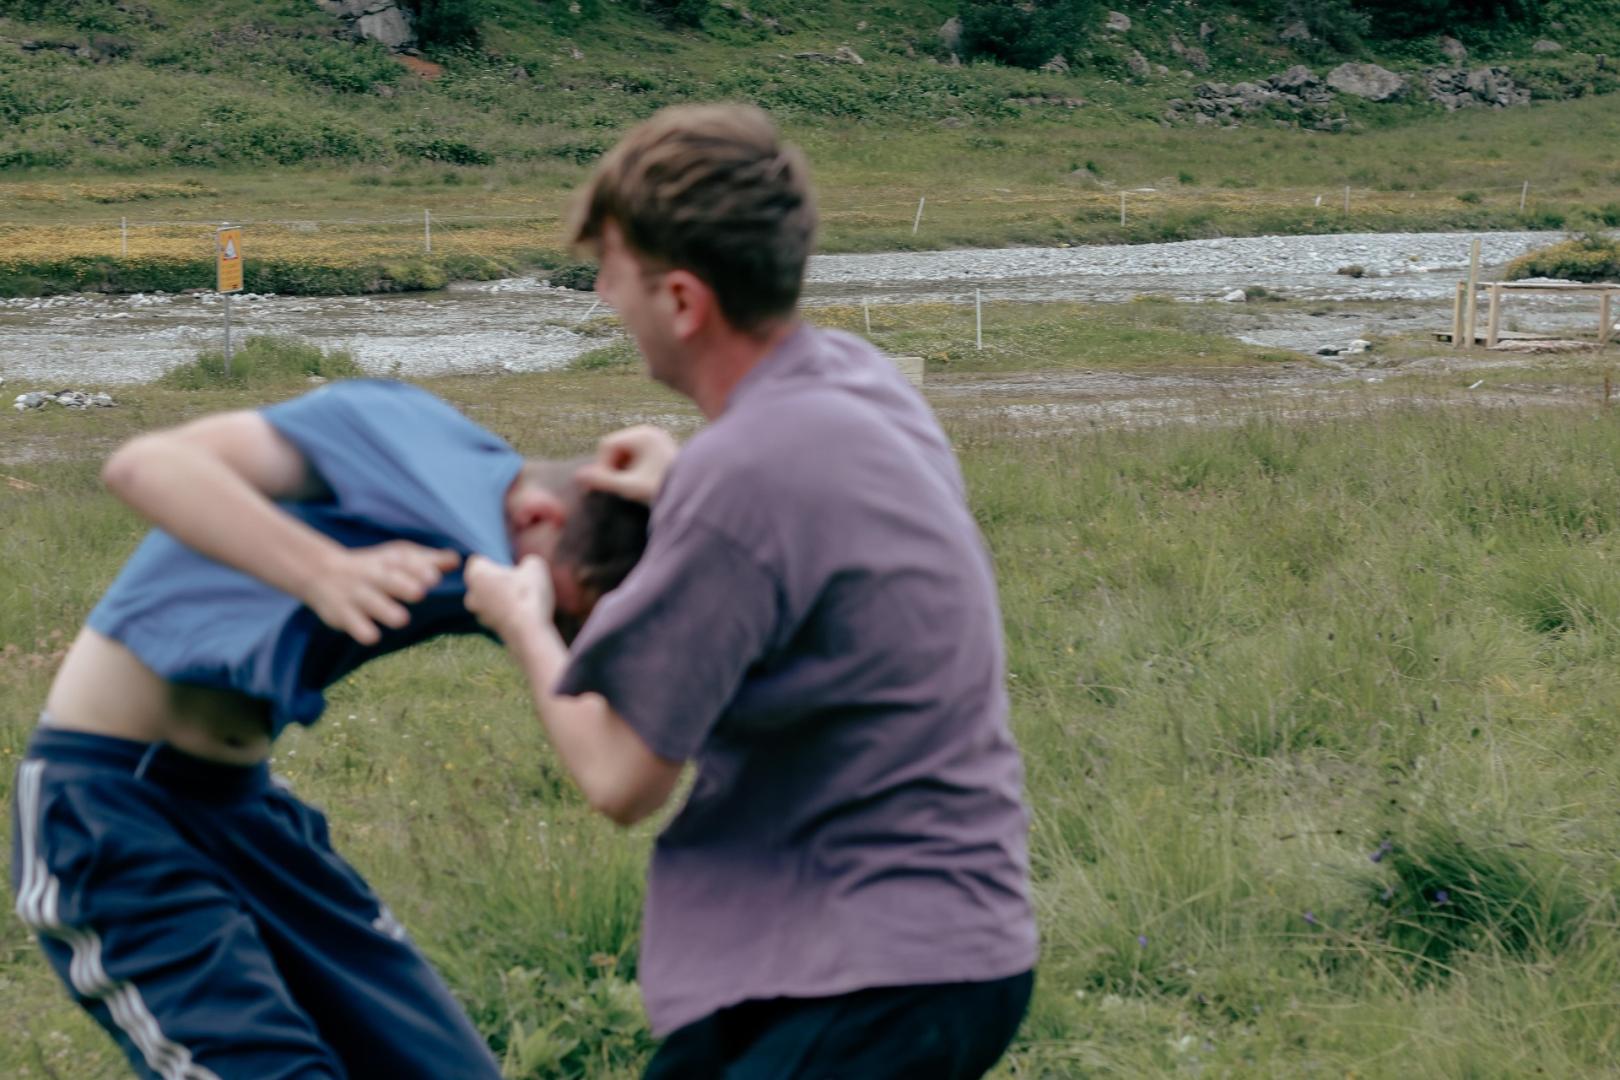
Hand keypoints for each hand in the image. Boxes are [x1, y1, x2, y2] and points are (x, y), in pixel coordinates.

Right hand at [304, 541, 459, 645]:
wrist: (321, 572)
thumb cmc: (372, 567)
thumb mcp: (396, 558)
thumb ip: (427, 560)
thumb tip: (456, 561)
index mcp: (389, 563)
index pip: (405, 563)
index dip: (419, 570)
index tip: (434, 578)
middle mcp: (372, 577)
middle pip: (388, 580)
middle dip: (403, 586)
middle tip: (419, 593)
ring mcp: (356, 595)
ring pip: (371, 603)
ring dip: (385, 610)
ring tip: (401, 619)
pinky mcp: (342, 615)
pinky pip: (353, 624)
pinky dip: (362, 630)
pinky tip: (372, 636)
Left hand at [465, 554, 553, 646]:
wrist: (529, 630)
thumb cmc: (528, 593)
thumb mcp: (534, 565)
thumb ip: (527, 562)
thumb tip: (527, 567)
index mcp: (476, 573)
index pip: (478, 561)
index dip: (495, 561)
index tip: (509, 565)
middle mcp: (471, 593)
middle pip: (482, 581)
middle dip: (497, 580)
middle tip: (518, 581)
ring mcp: (479, 613)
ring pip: (488, 599)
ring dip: (501, 597)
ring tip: (523, 598)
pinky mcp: (489, 628)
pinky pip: (497, 614)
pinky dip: (507, 612)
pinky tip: (524, 612)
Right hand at [576, 425, 678, 504]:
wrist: (696, 496)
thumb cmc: (663, 491)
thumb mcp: (630, 488)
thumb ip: (603, 481)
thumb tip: (577, 475)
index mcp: (643, 435)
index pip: (607, 445)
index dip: (601, 466)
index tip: (603, 488)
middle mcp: (650, 431)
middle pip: (616, 447)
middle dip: (611, 468)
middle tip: (614, 489)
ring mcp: (657, 438)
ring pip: (625, 452)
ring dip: (620, 469)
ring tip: (627, 488)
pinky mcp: (661, 449)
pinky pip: (637, 455)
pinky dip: (632, 469)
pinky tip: (638, 484)